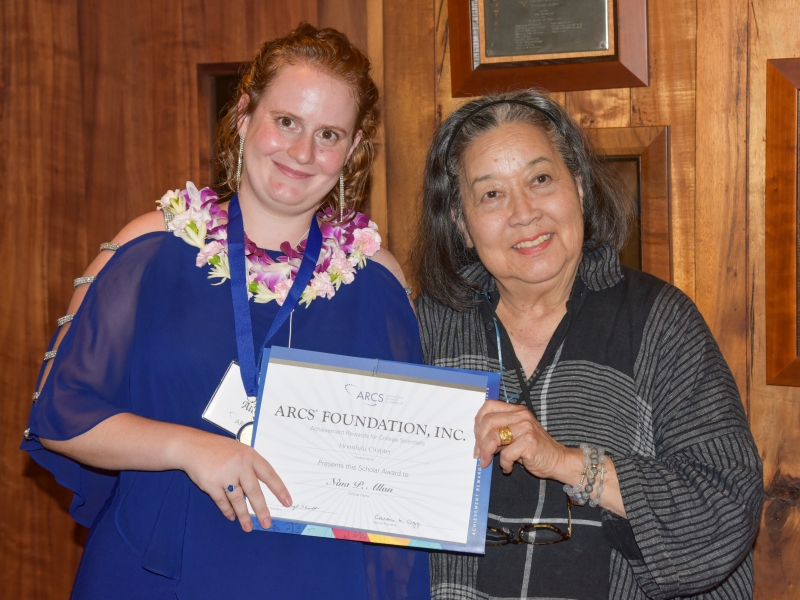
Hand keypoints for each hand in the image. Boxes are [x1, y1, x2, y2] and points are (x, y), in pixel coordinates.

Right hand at [175, 431, 291, 531]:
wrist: (192, 446)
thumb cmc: (217, 449)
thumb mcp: (239, 450)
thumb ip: (250, 466)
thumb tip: (259, 489)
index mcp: (250, 456)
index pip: (269, 474)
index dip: (279, 489)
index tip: (287, 501)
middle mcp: (239, 465)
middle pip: (254, 491)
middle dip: (261, 510)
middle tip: (267, 523)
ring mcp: (225, 475)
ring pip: (238, 500)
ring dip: (243, 515)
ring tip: (248, 527)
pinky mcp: (211, 484)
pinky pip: (222, 501)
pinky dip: (227, 510)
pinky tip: (232, 517)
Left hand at [473, 400, 565, 478]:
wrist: (558, 460)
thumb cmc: (535, 450)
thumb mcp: (516, 435)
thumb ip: (500, 432)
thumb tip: (478, 440)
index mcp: (517, 410)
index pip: (489, 406)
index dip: (478, 421)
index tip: (476, 437)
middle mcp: (521, 416)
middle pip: (488, 421)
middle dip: (479, 440)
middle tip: (478, 454)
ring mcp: (526, 428)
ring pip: (494, 437)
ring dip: (486, 452)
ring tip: (487, 462)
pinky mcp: (529, 442)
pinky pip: (506, 454)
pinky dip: (504, 464)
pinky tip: (508, 467)